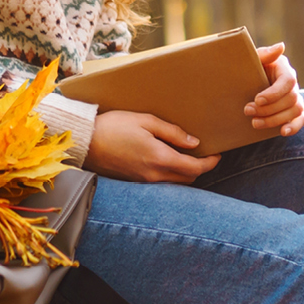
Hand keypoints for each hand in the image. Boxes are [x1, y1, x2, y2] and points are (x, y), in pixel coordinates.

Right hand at [83, 110, 220, 183]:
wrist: (85, 142)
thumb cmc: (113, 127)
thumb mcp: (146, 121)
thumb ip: (172, 132)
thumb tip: (193, 142)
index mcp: (159, 158)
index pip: (195, 168)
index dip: (210, 163)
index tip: (217, 155)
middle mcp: (153, 175)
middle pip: (187, 178)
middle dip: (199, 168)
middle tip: (203, 153)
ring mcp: (143, 181)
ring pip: (174, 182)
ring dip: (184, 172)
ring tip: (185, 156)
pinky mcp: (134, 182)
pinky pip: (160, 182)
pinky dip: (169, 174)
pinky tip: (165, 160)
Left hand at [246, 42, 303, 136]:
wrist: (246, 83)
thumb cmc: (249, 69)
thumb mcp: (254, 59)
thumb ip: (264, 53)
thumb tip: (281, 46)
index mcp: (284, 69)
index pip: (287, 82)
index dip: (274, 93)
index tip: (257, 99)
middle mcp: (293, 84)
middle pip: (290, 99)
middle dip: (269, 108)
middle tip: (247, 111)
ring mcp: (296, 98)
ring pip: (295, 111)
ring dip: (275, 119)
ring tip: (254, 123)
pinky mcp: (294, 112)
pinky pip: (301, 120)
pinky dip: (294, 127)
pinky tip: (282, 132)